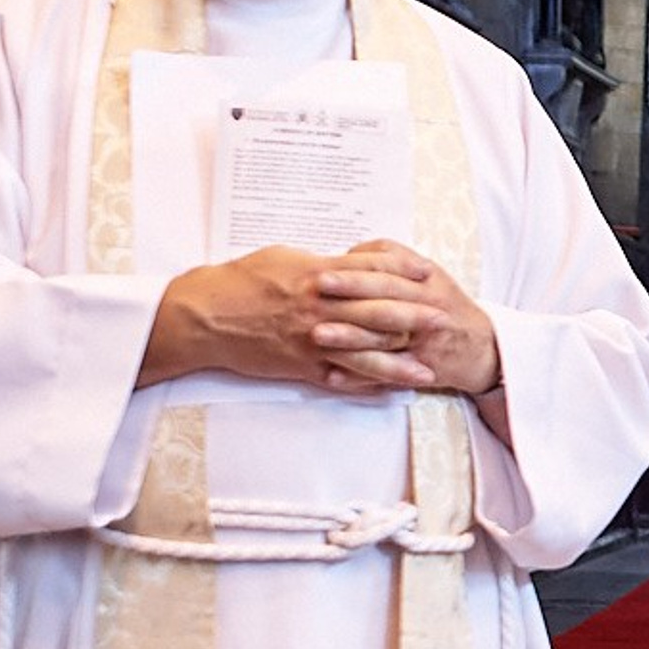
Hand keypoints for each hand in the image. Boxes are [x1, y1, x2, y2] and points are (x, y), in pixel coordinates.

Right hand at [143, 243, 417, 390]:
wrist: (204, 316)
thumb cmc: (242, 281)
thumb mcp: (285, 259)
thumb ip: (323, 264)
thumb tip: (350, 263)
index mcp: (318, 275)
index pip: (371, 270)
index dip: (403, 271)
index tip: (428, 273)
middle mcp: (320, 308)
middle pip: (378, 312)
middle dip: (415, 316)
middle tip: (444, 320)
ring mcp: (312, 340)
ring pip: (366, 353)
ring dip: (401, 363)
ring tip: (428, 370)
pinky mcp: (301, 366)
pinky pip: (342, 378)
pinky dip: (368, 385)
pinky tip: (390, 389)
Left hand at [307, 240, 502, 397]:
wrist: (482, 348)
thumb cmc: (446, 305)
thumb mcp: (428, 273)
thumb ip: (391, 258)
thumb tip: (349, 252)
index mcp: (427, 283)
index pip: (389, 274)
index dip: (357, 272)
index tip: (324, 271)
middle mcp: (427, 311)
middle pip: (385, 303)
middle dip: (349, 299)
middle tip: (313, 295)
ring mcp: (423, 344)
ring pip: (383, 341)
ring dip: (349, 339)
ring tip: (317, 336)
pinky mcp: (418, 371)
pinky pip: (385, 375)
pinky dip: (358, 378)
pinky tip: (330, 376)